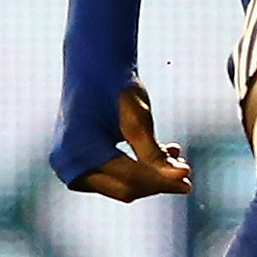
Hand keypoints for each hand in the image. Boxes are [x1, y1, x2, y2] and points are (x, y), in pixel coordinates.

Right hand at [73, 81, 192, 200]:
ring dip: (149, 175)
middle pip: (124, 189)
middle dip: (156, 182)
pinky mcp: (78, 164)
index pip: (130, 178)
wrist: (90, 67)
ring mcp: (70, 167)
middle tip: (185, 174)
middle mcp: (68, 164)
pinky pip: (112, 176)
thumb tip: (180, 179)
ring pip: (120, 185)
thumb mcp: (137, 119)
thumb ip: (154, 153)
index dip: (161, 181)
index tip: (188, 181)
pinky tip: (162, 153)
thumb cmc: (113, 86)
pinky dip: (136, 168)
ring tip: (176, 156)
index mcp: (79, 150)